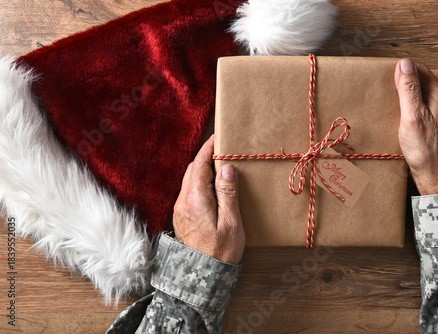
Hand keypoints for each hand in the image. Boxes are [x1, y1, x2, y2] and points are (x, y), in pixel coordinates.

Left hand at [172, 135, 244, 264]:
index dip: (208, 149)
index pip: (199, 165)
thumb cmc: (220, 252)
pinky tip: (213, 188)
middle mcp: (183, 202)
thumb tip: (226, 168)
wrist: (201, 278)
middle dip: (205, 157)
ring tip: (220, 167)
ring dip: (202, 170)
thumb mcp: (231, 223)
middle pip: (192, 170)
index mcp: (195, 200)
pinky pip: (189, 192)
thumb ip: (228, 193)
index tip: (218, 138)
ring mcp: (180, 210)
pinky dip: (200, 183)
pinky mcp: (181, 217)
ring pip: (189, 180)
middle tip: (222, 151)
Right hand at [394, 58, 437, 194]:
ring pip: (418, 94)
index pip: (420, 69)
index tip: (386, 74)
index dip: (403, 69)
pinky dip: (406, 106)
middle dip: (402, 80)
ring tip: (388, 99)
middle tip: (384, 86)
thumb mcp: (412, 116)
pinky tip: (396, 114)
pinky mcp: (432, 124)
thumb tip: (404, 64)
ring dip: (403, 94)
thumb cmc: (424, 149)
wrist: (435, 175)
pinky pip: (418, 107)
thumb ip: (409, 89)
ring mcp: (437, 113)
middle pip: (420, 80)